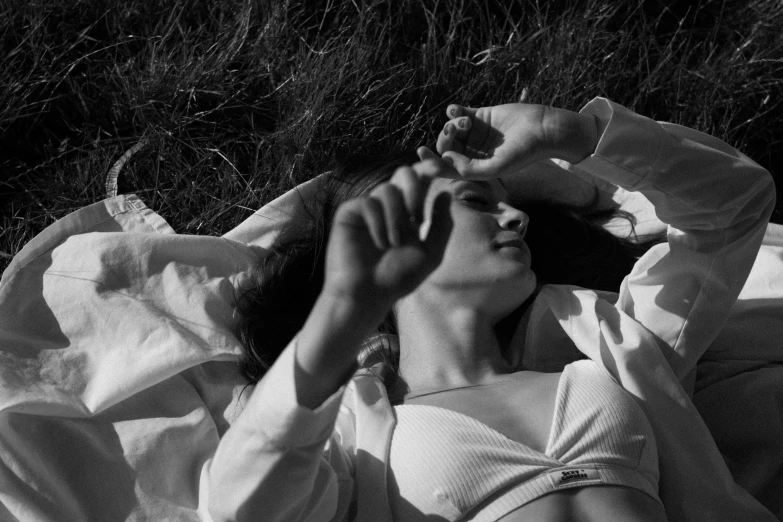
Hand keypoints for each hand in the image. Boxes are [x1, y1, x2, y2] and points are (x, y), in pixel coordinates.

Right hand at [322, 160, 452, 311]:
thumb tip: (446, 194)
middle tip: (418, 215)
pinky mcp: (350, 213)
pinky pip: (369, 203)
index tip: (445, 167)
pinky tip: (380, 244)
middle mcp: (389, 206)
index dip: (431, 169)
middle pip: (404, 174)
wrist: (368, 295)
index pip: (421, 181)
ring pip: (388, 189)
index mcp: (409, 212)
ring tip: (395, 243)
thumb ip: (441, 225)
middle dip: (415, 188)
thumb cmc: (397, 278)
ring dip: (397, 217)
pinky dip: (379, 223)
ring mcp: (369, 207)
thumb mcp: (430, 253)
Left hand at [435, 103, 598, 179]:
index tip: (421, 152)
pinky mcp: (481, 116)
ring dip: (452, 124)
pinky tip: (455, 110)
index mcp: (474, 168)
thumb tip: (446, 160)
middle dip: (445, 138)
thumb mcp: (496, 168)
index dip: (431, 162)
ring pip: (451, 130)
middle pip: (447, 147)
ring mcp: (476, 134)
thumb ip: (470, 169)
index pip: (446, 168)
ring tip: (465, 121)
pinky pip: (459, 114)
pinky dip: (453, 112)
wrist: (542, 129)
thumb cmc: (522, 153)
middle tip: (453, 131)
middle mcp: (473, 152)